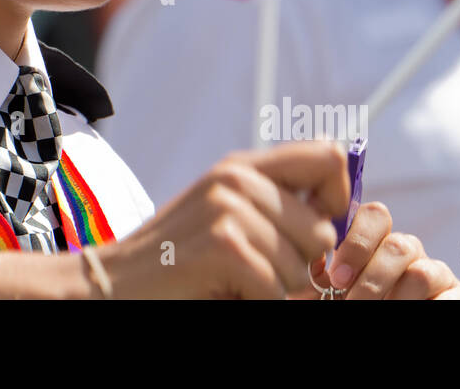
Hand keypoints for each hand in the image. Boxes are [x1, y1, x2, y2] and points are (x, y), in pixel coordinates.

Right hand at [95, 141, 349, 297]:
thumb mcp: (227, 215)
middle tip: (251, 270)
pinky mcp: (223, 244)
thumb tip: (343, 196)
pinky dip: (254, 303)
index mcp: (242, 166)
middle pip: (323, 230)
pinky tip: (219, 289)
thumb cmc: (178, 259)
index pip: (328, 156)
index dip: (339, 198)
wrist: (115, 283)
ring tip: (229, 279)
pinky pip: (276, 290)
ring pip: (303, 268)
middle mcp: (236, 177)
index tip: (315, 230)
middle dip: (300, 266)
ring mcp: (228, 207)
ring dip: (273, 290)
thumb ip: (276, 201)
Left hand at [304, 201, 459, 299]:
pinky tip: (410, 314)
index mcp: (377, 240)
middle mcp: (409, 250)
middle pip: (398, 245)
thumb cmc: (348, 304)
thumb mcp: (329, 289)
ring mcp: (437, 272)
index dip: (356, 243)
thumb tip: (315, 257)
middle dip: (372, 279)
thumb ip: (322, 269)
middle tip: (354, 303)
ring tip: (381, 313)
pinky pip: (454, 296)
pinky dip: (431, 307)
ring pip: (421, 273)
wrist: (373, 320)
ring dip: (396, 299)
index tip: (337, 278)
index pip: (375, 215)